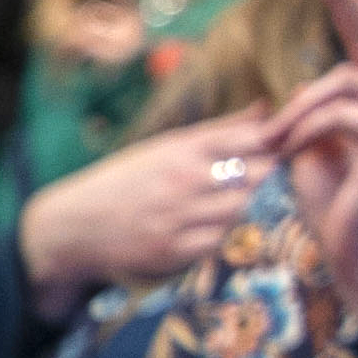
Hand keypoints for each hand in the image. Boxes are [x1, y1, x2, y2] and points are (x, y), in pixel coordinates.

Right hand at [18, 108, 272, 320]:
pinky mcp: (173, 250)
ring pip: (241, 209)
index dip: (274, 143)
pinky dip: (220, 233)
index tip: (280, 147)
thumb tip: (266, 107)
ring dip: (241, 206)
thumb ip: (221, 130)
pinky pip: (219, 240)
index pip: (249, 139)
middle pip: (256, 175)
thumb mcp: (169, 146)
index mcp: (182, 149)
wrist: (76, 224)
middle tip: (259, 177)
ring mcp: (177, 216)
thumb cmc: (132, 178)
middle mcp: (181, 180)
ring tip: (224, 202)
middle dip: (265, 175)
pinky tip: (205, 226)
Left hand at [260, 0, 357, 308]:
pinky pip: (338, 115)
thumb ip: (315, 114)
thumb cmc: (335, 209)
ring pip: (340, 84)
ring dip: (296, 113)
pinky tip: (290, 154)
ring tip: (274, 144)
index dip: (348, 1)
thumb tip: (291, 94)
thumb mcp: (315, 148)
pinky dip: (303, 132)